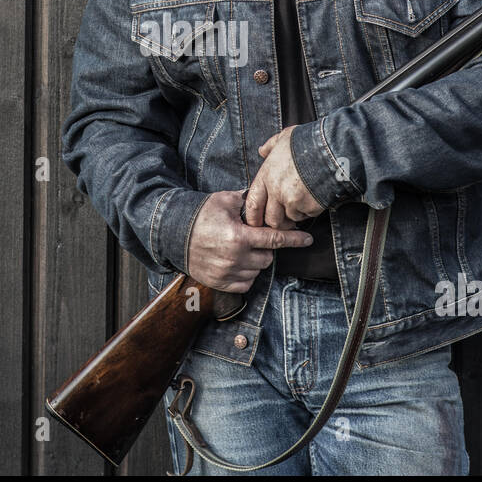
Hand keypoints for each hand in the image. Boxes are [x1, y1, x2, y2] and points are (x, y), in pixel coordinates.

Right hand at [187, 190, 313, 292]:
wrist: (173, 233)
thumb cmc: (200, 215)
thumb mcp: (224, 200)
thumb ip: (247, 200)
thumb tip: (266, 197)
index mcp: (239, 236)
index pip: (274, 239)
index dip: (294, 239)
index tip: (308, 239)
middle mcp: (235, 258)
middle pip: (268, 257)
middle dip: (265, 248)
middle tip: (252, 239)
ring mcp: (227, 273)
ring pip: (258, 271)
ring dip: (255, 261)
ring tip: (240, 249)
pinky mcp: (220, 283)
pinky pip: (246, 283)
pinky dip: (246, 274)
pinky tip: (236, 262)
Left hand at [244, 125, 324, 228]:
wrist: (329, 149)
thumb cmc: (306, 141)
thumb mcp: (284, 137)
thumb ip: (270, 146)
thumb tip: (262, 151)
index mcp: (267, 176)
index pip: (253, 203)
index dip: (253, 216)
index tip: (256, 222)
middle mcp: (276, 191)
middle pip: (271, 218)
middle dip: (277, 222)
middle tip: (283, 221)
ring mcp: (293, 201)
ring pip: (291, 218)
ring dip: (295, 214)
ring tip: (303, 202)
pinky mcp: (309, 207)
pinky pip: (308, 215)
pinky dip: (310, 210)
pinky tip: (315, 197)